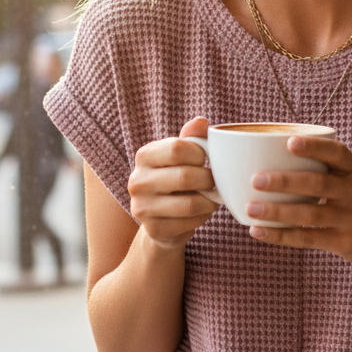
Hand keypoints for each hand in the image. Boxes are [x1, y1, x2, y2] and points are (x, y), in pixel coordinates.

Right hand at [127, 117, 218, 249]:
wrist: (161, 218)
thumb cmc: (176, 179)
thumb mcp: (182, 156)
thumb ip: (191, 138)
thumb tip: (201, 122)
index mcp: (144, 156)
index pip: (177, 148)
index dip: (200, 153)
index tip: (204, 159)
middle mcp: (137, 181)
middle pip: (185, 176)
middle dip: (208, 179)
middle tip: (214, 181)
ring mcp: (142, 207)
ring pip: (190, 203)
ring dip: (209, 201)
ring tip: (212, 197)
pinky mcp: (152, 229)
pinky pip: (189, 223)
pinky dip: (202, 217)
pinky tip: (201, 212)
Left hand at [245, 135, 351, 288]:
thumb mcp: (350, 179)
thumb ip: (321, 169)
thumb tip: (265, 156)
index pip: (337, 153)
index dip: (314, 147)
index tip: (289, 142)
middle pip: (318, 183)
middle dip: (285, 181)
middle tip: (255, 179)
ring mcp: (351, 219)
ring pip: (310, 214)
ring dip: (277, 212)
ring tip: (250, 208)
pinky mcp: (345, 242)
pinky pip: (308, 238)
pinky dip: (281, 235)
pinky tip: (258, 231)